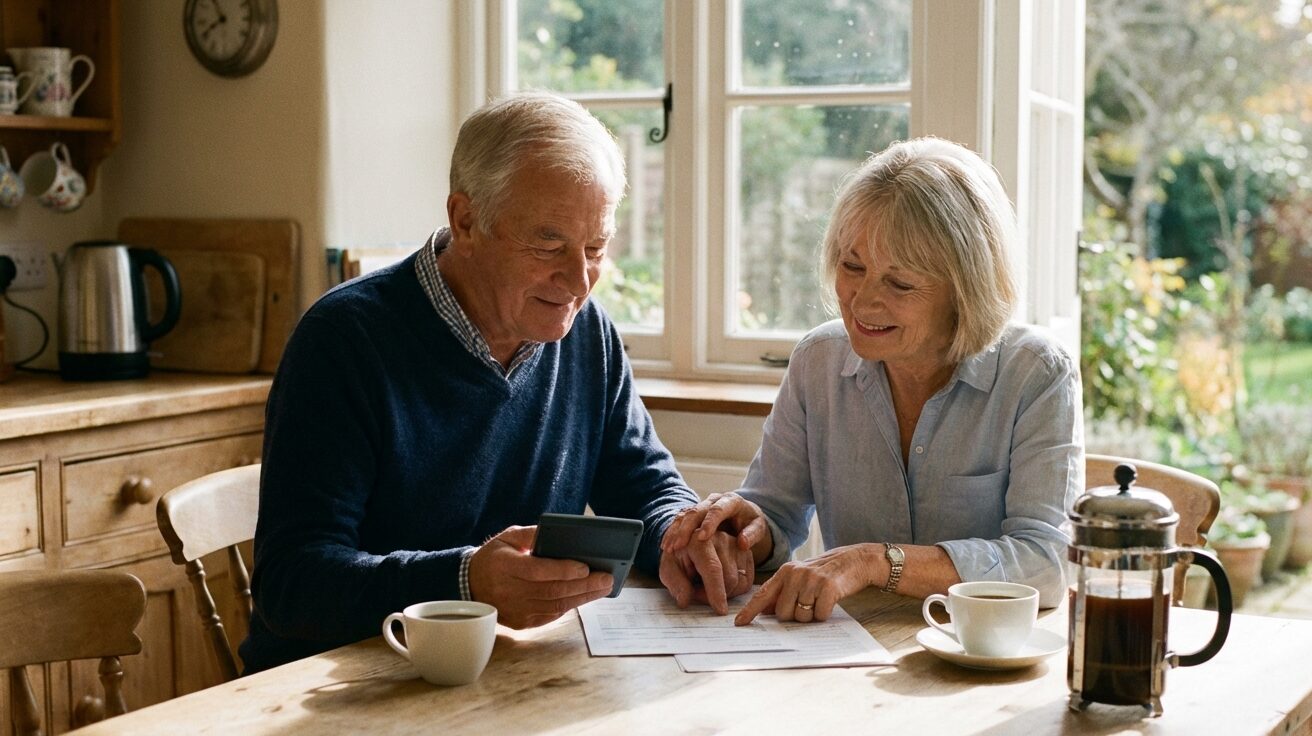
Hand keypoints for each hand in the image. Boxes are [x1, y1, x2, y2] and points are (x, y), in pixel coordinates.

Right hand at [467, 525, 612, 628]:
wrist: (470, 585)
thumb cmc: (494, 557)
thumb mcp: (507, 537)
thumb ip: (530, 534)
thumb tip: (556, 533)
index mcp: (504, 567)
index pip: (537, 571)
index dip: (562, 570)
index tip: (585, 566)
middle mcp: (509, 591)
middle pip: (551, 591)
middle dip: (583, 585)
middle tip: (606, 579)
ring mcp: (515, 610)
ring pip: (554, 606)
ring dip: (582, 598)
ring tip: (602, 588)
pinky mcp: (521, 623)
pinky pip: (550, 616)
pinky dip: (569, 606)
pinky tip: (584, 597)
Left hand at [659, 530, 754, 614]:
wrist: (689, 544)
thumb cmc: (678, 558)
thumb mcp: (668, 570)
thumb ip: (676, 584)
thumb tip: (685, 600)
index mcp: (699, 540)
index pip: (712, 568)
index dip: (716, 591)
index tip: (720, 610)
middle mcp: (722, 538)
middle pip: (730, 578)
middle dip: (715, 595)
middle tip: (697, 592)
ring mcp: (736, 545)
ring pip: (740, 582)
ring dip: (725, 593)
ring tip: (707, 585)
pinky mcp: (746, 553)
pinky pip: (747, 581)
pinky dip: (735, 589)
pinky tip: (720, 583)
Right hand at [660, 493, 770, 561]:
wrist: (745, 516)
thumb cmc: (752, 523)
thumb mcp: (758, 528)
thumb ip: (753, 534)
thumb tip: (743, 543)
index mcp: (731, 501)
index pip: (718, 509)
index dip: (709, 523)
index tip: (701, 537)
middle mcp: (715, 500)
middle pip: (697, 510)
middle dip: (686, 528)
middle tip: (678, 545)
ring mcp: (703, 505)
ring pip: (685, 514)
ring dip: (676, 531)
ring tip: (668, 548)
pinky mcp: (695, 513)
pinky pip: (680, 520)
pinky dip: (672, 532)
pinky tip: (666, 545)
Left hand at [734, 544, 878, 625]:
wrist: (853, 560)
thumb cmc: (824, 573)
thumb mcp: (800, 577)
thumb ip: (782, 593)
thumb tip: (764, 612)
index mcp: (785, 571)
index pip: (763, 594)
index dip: (750, 610)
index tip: (739, 623)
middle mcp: (795, 574)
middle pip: (782, 613)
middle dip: (794, 616)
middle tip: (807, 604)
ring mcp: (811, 580)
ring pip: (801, 616)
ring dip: (810, 616)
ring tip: (819, 600)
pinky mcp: (828, 588)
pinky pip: (819, 615)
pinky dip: (824, 614)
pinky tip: (829, 601)